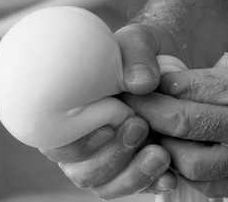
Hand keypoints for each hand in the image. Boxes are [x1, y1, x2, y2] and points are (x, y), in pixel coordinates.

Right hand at [39, 24, 182, 198]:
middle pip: (82, 171)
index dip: (78, 142)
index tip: (110, 124)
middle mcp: (84, 141)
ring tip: (160, 154)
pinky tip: (170, 176)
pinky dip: (151, 184)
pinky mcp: (132, 168)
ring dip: (132, 175)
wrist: (166, 67)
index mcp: (69, 113)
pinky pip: (134, 187)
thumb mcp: (140, 40)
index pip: (57, 141)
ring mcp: (108, 158)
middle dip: (111, 157)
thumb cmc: (141, 54)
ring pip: (106, 185)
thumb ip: (136, 53)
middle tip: (140, 128)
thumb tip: (141, 82)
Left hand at [123, 38, 227, 197]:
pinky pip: (216, 188)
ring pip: (193, 165)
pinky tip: (176, 164)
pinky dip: (189, 179)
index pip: (187, 89)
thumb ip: (226, 64)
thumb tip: (190, 80)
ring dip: (164, 151)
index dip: (155, 88)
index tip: (138, 86)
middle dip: (148, 115)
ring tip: (151, 137)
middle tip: (130, 108)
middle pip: (183, 125)